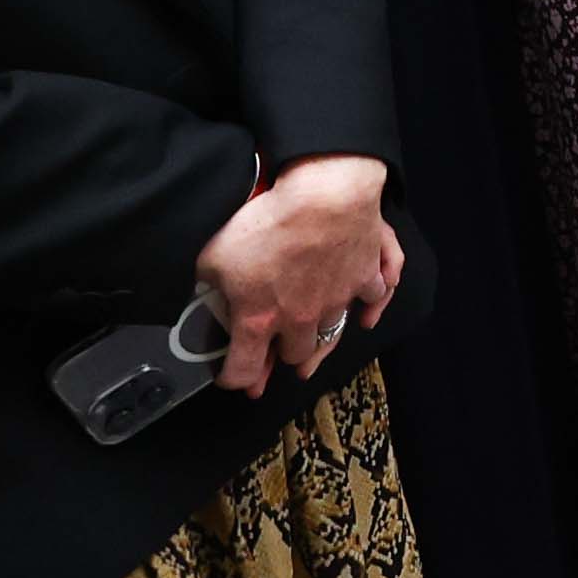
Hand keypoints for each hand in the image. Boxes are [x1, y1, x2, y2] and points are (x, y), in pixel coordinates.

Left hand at [194, 153, 394, 397]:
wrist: (323, 197)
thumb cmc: (266, 225)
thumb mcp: (214, 254)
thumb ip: (207, 282)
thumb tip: (201, 291)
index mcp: (259, 320)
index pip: (244, 371)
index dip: (234, 379)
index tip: (231, 377)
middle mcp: (300, 320)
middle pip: (295, 356)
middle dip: (283, 355)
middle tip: (275, 350)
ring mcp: (337, 301)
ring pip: (331, 335)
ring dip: (320, 341)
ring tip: (312, 352)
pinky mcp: (366, 278)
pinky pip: (376, 300)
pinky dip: (371, 307)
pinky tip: (366, 314)